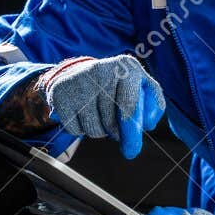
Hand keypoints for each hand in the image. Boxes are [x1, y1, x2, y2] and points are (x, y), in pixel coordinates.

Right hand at [40, 55, 164, 158]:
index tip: (132, 147)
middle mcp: (101, 70)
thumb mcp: (139, 85)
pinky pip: (75, 129)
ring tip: (99, 116)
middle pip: (111, 122)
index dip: (131, 130)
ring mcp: (79, 82)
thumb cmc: (115, 85)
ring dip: (99, 131)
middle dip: (116, 133)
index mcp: (125, 67)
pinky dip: (81, 129)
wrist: (76, 73)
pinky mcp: (60, 94)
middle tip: (117, 132)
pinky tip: (82, 114)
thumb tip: (147, 124)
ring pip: (94, 129)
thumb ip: (153, 103)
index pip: (129, 105)